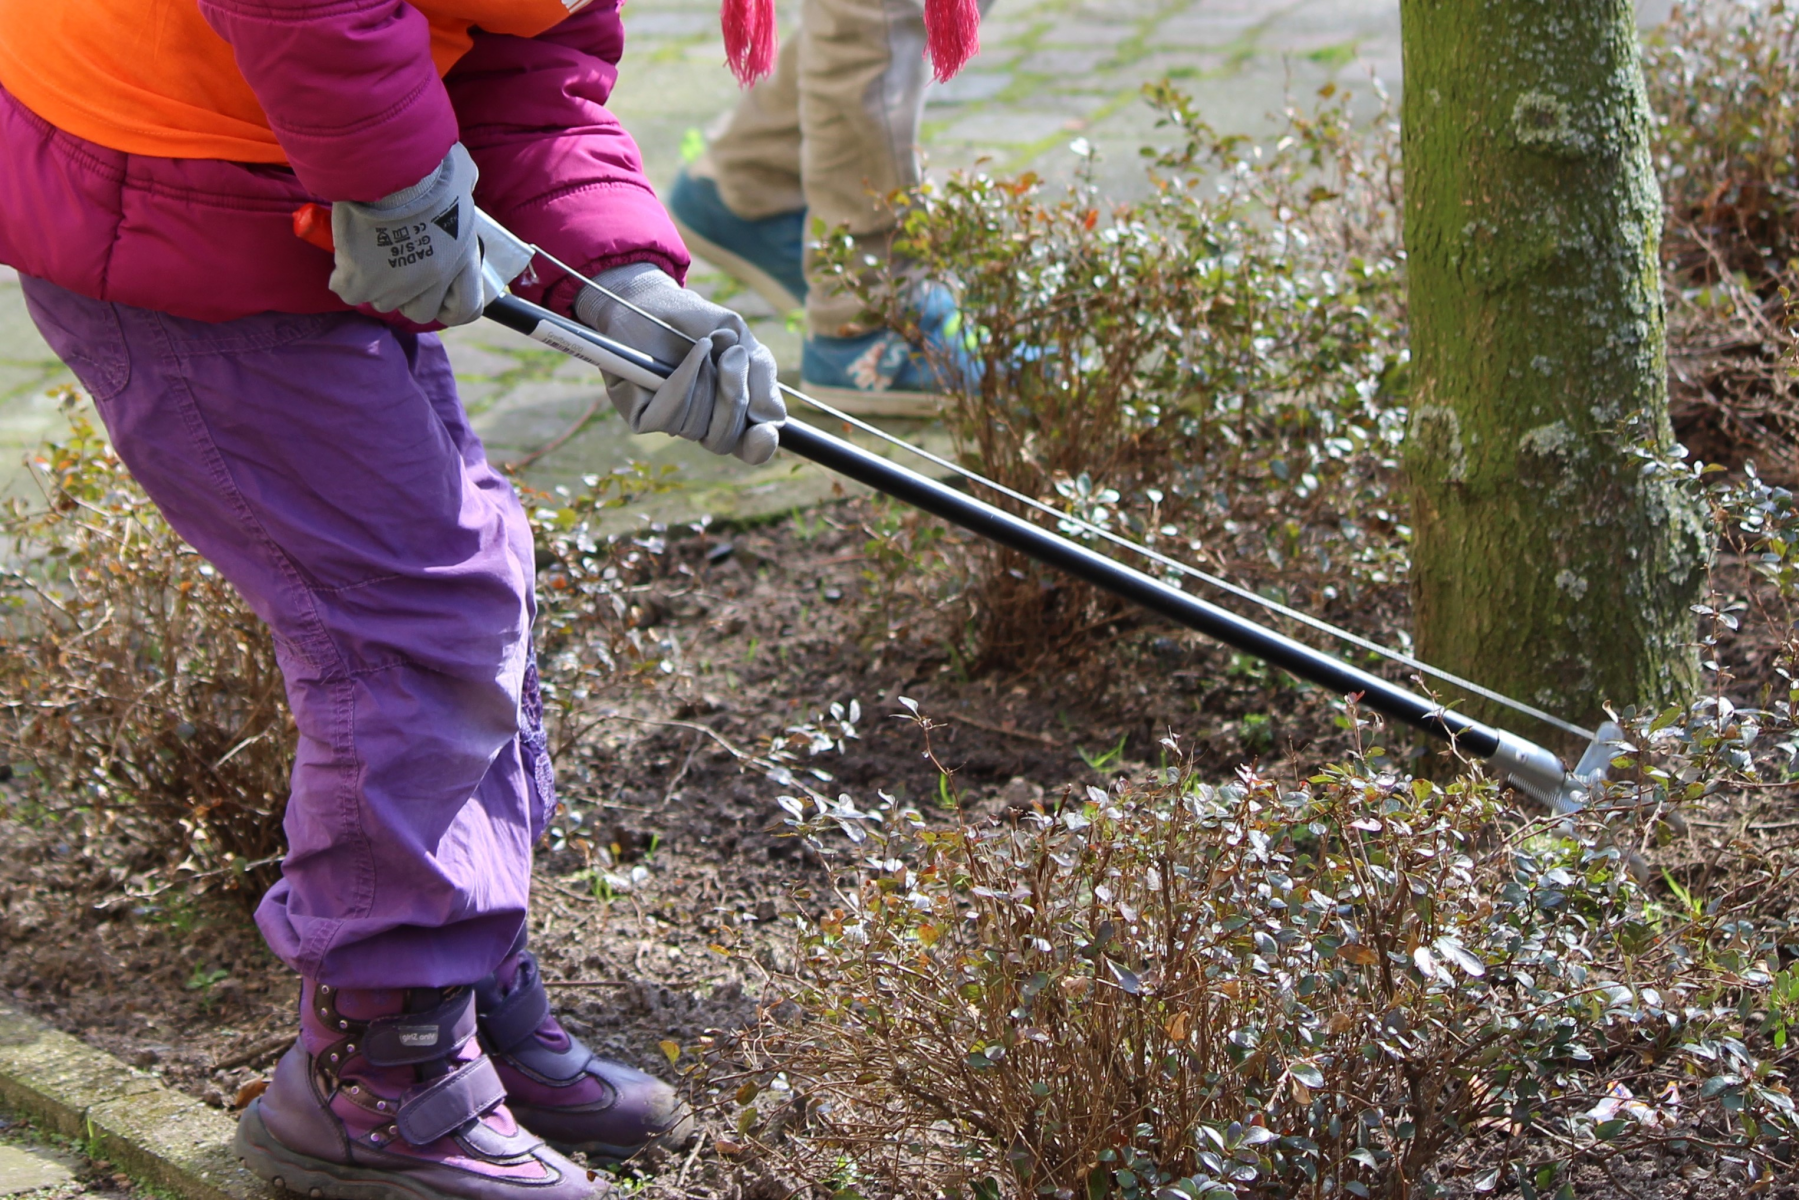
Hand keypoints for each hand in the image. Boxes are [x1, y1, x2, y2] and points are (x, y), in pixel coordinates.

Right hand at [328, 144, 483, 325]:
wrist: (390, 165)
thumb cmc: (428, 163)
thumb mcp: (462, 176)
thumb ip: (464, 188)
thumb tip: (462, 179)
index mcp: (461, 258)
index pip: (465, 308)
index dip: (450, 304)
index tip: (437, 290)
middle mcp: (434, 277)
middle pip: (419, 311)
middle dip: (408, 294)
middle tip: (395, 265)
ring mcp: (398, 283)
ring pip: (382, 301)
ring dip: (375, 282)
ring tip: (368, 254)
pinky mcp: (362, 278)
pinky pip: (348, 291)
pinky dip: (344, 278)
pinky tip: (345, 258)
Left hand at [573, 265, 784, 464]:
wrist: (651, 301)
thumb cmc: (698, 323)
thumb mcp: (742, 341)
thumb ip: (763, 377)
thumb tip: (770, 420)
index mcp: (732, 413)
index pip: (751, 448)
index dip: (760, 446)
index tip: (764, 433)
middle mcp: (704, 424)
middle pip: (726, 440)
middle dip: (732, 398)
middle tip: (728, 358)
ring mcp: (673, 422)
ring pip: (697, 428)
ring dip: (703, 382)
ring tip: (697, 350)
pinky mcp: (644, 417)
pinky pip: (671, 417)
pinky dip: (681, 382)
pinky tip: (677, 361)